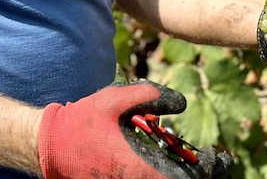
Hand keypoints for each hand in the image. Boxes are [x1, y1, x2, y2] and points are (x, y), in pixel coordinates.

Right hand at [37, 80, 232, 178]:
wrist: (50, 146)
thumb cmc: (82, 122)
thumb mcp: (115, 99)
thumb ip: (150, 95)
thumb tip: (182, 102)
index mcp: (140, 168)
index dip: (209, 168)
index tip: (217, 154)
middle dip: (200, 173)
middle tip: (215, 161)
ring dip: (182, 175)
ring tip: (195, 162)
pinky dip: (164, 175)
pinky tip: (168, 162)